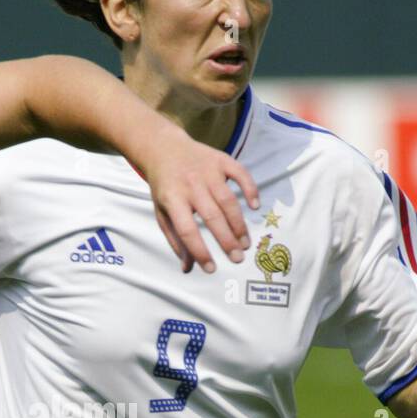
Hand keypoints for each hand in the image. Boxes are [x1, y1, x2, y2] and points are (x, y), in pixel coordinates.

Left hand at [136, 125, 258, 273]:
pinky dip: (250, 189)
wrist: (164, 149)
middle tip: (238, 258)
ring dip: (239, 223)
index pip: (187, 230)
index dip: (200, 251)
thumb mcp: (161, 212)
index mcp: (172, 199)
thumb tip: (187, 268)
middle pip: (212, 216)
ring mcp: (207, 170)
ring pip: (228, 200)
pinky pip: (240, 174)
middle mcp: (191, 184)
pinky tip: (255, 206)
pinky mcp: (221, 160)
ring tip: (245, 243)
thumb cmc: (164, 187)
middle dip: (226, 240)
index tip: (211, 268)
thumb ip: (175, 239)